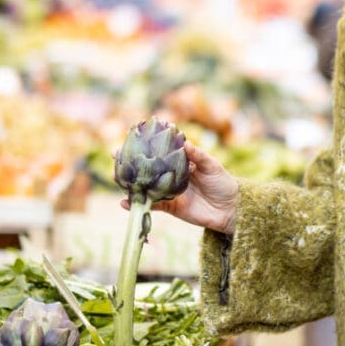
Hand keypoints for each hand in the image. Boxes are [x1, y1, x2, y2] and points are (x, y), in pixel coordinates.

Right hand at [121, 141, 238, 233]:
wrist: (230, 209)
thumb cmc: (223, 182)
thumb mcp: (212, 166)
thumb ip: (197, 155)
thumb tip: (184, 142)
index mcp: (179, 162)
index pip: (158, 151)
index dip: (144, 145)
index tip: (129, 136)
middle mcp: (170, 175)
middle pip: (146, 168)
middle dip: (129, 162)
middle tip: (114, 155)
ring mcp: (168, 192)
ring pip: (145, 186)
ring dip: (129, 182)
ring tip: (115, 177)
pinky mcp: (169, 207)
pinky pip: (150, 206)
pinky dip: (138, 204)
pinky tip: (124, 202)